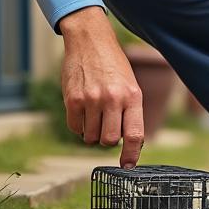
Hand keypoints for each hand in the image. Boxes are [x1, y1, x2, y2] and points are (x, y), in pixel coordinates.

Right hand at [58, 6, 144, 167]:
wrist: (91, 42)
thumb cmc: (114, 67)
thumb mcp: (130, 85)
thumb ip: (130, 112)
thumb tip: (131, 144)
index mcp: (133, 96)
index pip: (135, 134)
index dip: (132, 155)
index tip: (128, 166)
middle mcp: (113, 99)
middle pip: (110, 140)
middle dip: (107, 140)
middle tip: (106, 126)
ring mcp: (92, 100)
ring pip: (91, 137)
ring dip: (92, 132)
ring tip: (95, 114)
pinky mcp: (72, 100)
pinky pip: (75, 128)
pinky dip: (78, 126)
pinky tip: (82, 110)